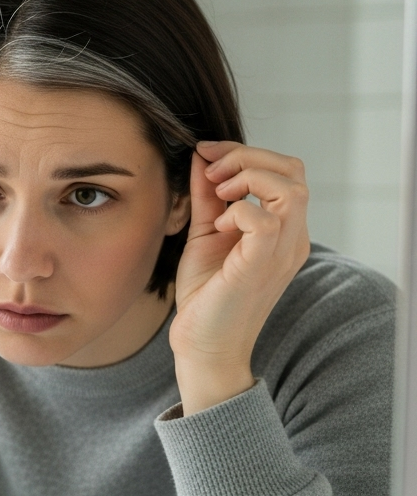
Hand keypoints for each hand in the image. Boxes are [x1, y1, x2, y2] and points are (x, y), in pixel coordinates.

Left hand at [170, 140, 309, 414]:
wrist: (202, 343)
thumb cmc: (207, 293)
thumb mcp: (206, 231)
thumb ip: (207, 196)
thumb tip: (202, 156)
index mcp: (283, 228)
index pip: (286, 169)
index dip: (246, 152)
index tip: (206, 155)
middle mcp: (292, 237)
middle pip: (294, 170)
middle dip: (247, 157)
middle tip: (211, 175)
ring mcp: (281, 252)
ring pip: (290, 188)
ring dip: (246, 179)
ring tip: (218, 196)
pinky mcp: (261, 265)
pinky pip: (265, 219)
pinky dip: (238, 211)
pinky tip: (220, 228)